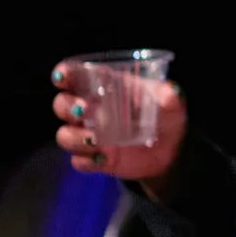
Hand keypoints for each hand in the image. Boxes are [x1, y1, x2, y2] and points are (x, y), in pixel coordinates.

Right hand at [51, 65, 187, 180]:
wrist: (173, 151)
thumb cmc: (165, 116)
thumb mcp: (172, 103)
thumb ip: (170, 96)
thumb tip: (172, 93)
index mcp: (105, 88)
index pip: (75, 77)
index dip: (64, 74)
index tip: (62, 77)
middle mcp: (91, 111)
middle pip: (62, 105)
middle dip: (67, 107)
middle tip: (85, 111)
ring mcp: (90, 136)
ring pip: (65, 135)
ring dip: (75, 137)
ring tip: (96, 139)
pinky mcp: (95, 160)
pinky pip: (79, 161)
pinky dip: (87, 160)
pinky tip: (104, 159)